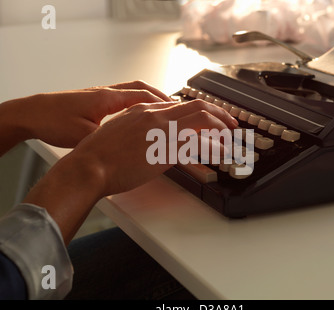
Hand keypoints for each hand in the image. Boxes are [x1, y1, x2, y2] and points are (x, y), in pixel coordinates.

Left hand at [0, 81, 170, 154]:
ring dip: (149, 99)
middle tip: (176, 108)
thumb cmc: (55, 122)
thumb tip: (133, 146)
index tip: (177, 111)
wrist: (33, 113)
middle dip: (160, 97)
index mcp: (107, 98)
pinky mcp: (94, 101)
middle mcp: (106, 92)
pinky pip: (122, 98)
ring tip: (161, 110)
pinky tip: (137, 115)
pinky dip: (136, 103)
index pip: (143, 96)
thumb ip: (112, 139)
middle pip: (141, 88)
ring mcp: (100, 95)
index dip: (162, 104)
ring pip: (132, 91)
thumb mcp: (86, 136)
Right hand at [24, 99, 237, 242]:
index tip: (207, 119)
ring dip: (221, 127)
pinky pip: (199, 144)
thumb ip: (138, 128)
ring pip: (202, 119)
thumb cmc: (98, 154)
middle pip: (197, 105)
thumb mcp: (119, 131)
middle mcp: (156, 114)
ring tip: (230, 138)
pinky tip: (221, 154)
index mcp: (144, 110)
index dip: (198, 112)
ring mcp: (162, 130)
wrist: (89, 166)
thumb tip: (151, 136)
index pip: (180, 105)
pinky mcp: (166, 149)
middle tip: (230, 123)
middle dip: (219, 113)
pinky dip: (214, 148)